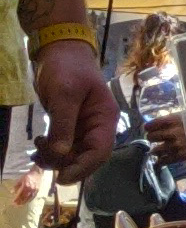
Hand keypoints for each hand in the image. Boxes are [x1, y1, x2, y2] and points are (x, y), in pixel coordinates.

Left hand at [28, 45, 118, 183]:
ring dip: (55, 158)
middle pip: (87, 157)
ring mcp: (84, 127)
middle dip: (65, 163)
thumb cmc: (67, 67)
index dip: (83, 167)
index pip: (100, 151)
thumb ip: (63, 125)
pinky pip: (64, 146)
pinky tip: (39, 144)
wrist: (58, 49)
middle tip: (42, 158)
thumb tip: (60, 154)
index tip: (61, 177)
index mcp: (105, 118)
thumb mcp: (64, 95)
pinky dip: (51, 151)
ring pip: (74, 154)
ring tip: (37, 148)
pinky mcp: (70, 126)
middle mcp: (98, 126)